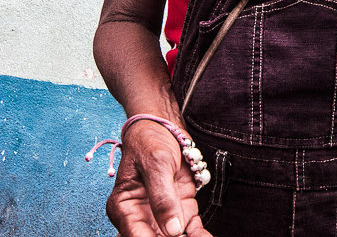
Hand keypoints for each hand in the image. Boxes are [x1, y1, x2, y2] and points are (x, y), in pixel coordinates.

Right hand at [106, 120, 212, 236]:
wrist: (163, 127)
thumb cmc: (150, 142)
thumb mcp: (156, 164)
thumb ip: (163, 198)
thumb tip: (172, 231)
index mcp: (124, 206)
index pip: (136, 235)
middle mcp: (139, 216)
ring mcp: (160, 214)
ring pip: (173, 236)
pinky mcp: (179, 209)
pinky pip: (188, 228)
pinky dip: (197, 234)